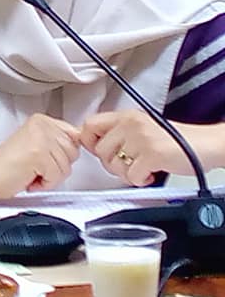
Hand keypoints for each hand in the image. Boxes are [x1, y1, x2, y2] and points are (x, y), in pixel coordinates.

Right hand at [0, 114, 80, 202]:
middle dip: (57, 166)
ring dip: (50, 176)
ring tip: (30, 171)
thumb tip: (82, 142)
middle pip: (73, 152)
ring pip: (66, 166)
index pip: (74, 136)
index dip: (62, 154)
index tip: (45, 158)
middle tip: (35, 166)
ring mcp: (41, 138)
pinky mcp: (39, 153)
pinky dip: (44, 183)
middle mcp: (42, 125)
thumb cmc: (8, 166)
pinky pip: (57, 176)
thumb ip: (58, 140)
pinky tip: (28, 177)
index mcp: (41, 120)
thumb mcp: (37, 145)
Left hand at [80, 110, 223, 186]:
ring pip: (113, 165)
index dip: (89, 142)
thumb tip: (94, 145)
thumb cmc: (175, 140)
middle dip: (112, 164)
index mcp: (126, 116)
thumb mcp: (141, 128)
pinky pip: (132, 176)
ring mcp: (141, 138)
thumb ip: (119, 133)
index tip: (101, 152)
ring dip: (127, 174)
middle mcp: (131, 124)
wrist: (206, 145)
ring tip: (142, 168)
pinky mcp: (152, 154)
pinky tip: (152, 173)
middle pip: (99, 151)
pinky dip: (141, 180)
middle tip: (130, 164)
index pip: (89, 125)